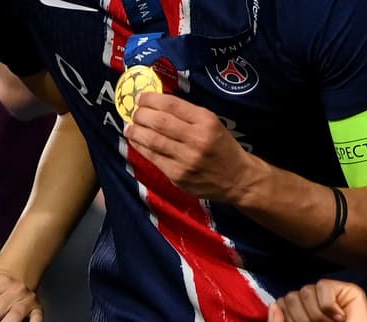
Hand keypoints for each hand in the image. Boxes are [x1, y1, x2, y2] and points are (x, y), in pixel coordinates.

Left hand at [121, 92, 262, 203]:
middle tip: (133, 112)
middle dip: (141, 115)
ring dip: (136, 132)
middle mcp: (196, 139)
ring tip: (129, 126)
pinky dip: (141, 148)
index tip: (140, 97)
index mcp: (206, 121)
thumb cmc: (222, 147)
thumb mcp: (212, 123)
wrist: (237, 178)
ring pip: (153, 141)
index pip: (172, 105)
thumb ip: (188, 115)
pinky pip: (154, 159)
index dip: (151, 99)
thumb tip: (156, 105)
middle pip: (160, 122)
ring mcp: (186, 160)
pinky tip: (135, 141)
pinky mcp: (178, 176)